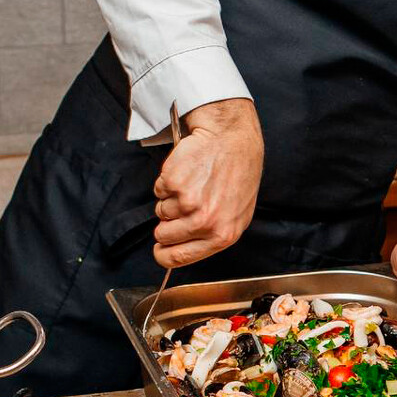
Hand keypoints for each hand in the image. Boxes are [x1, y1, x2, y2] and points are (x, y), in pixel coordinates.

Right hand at [152, 98, 262, 268]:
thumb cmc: (237, 172)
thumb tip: (184, 247)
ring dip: (170, 198)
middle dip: (167, 222)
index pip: (180, 258)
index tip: (159, 250)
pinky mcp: (174, 182)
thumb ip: (213, 233)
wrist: (231, 138)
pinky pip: (159, 189)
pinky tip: (187, 171)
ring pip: (161, 211)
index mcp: (222, 235)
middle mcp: (204, 222)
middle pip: (164, 235)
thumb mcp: (237, 212)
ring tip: (192, 182)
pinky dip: (167, 180)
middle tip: (183, 203)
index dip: (164, 255)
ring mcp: (188, 202)